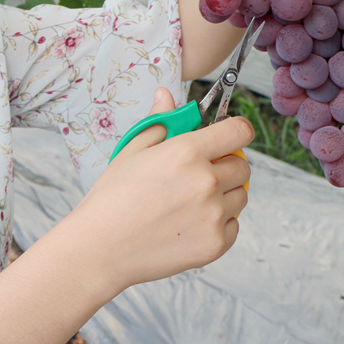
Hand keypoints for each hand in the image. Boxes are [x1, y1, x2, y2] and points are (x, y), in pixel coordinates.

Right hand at [69, 88, 252, 292]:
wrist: (101, 248)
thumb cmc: (112, 198)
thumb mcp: (132, 150)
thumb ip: (159, 121)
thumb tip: (167, 95)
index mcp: (187, 152)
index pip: (239, 131)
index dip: (235, 131)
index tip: (227, 136)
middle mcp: (206, 182)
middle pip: (242, 165)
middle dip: (226, 164)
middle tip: (198, 173)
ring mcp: (213, 215)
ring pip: (240, 196)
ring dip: (224, 194)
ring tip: (189, 201)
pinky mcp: (215, 244)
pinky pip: (233, 225)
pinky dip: (219, 223)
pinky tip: (189, 222)